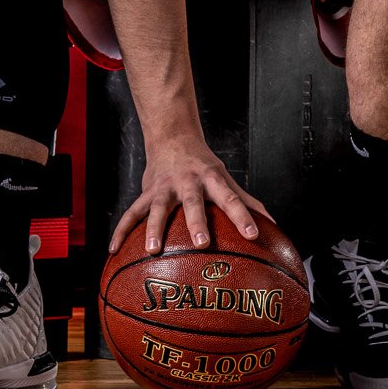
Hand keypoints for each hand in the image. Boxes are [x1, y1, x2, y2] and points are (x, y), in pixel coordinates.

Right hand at [109, 140, 270, 254]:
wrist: (173, 137)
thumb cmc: (204, 166)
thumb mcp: (225, 179)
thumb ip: (247, 201)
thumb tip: (274, 226)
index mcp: (212, 179)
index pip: (232, 198)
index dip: (243, 216)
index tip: (254, 235)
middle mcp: (188, 182)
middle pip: (193, 202)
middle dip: (196, 222)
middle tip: (203, 244)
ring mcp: (164, 187)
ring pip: (157, 207)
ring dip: (154, 228)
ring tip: (152, 250)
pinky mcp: (146, 192)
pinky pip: (131, 212)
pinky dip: (121, 230)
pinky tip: (113, 250)